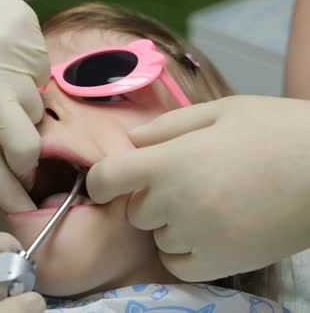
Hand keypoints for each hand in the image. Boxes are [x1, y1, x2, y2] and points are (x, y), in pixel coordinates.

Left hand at [0, 0, 49, 212]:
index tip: (24, 210)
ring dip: (23, 112)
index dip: (11, 194)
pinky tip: (10, 66)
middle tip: (21, 158)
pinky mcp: (36, 54)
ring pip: (36, 115)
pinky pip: (42, 82)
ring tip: (3, 92)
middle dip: (28, 161)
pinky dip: (30, 81)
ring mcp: (19, 76)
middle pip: (28, 150)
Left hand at [87, 95, 309, 280]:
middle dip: (148, 197)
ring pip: (156, 236)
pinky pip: (176, 262)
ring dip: (169, 223)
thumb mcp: (220, 111)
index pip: (104, 178)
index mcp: (170, 161)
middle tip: (187, 181)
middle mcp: (174, 203)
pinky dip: (183, 250)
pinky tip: (209, 230)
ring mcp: (196, 237)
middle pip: (133, 210)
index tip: (106, 183)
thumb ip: (166, 127)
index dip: (98, 181)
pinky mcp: (220, 263)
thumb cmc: (276, 131)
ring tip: (210, 203)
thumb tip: (129, 142)